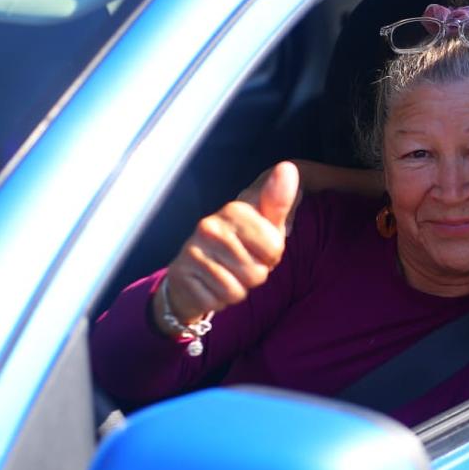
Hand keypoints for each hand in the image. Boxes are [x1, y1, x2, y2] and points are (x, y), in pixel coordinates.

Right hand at [157, 161, 298, 332]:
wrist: (194, 273)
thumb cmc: (239, 245)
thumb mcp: (265, 224)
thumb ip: (278, 200)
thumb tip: (288, 167)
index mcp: (234, 210)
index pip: (274, 248)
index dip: (271, 256)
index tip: (257, 249)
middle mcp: (209, 226)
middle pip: (257, 272)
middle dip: (255, 275)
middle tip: (239, 264)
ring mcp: (192, 251)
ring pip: (238, 289)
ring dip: (238, 289)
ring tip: (226, 275)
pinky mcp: (181, 276)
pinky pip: (218, 302)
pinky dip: (219, 300)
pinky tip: (210, 286)